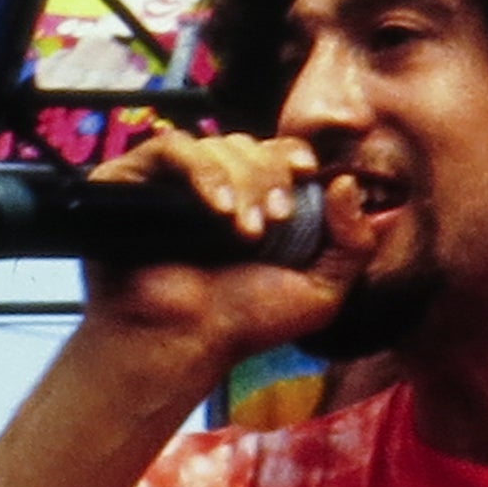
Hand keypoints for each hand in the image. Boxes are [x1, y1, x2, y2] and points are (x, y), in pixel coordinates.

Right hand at [75, 129, 361, 373]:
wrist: (184, 342)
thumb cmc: (246, 323)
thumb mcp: (322, 290)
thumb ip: (353, 242)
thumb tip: (350, 183)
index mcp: (257, 202)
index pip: (279, 153)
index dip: (294, 155)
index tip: (307, 172)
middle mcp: (216, 188)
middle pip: (252, 146)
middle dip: (270, 178)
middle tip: (272, 223)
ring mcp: (173, 184)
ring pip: (217, 144)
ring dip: (241, 181)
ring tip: (242, 230)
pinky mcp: (134, 181)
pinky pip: (170, 148)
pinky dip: (202, 170)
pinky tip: (217, 208)